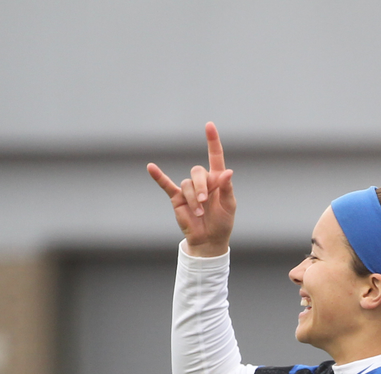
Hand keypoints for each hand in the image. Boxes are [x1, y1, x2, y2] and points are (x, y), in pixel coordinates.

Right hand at [147, 122, 235, 256]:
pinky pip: (166, 185)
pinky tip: (151, 167)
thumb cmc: (222, 222)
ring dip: (193, 198)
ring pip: (187, 184)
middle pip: (198, 172)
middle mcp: (202, 181)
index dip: (212, 141)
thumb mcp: (229, 205)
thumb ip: (227, 188)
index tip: (209, 126)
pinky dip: (159, 176)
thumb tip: (228, 172)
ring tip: (198, 212)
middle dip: (201, 187)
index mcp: (217, 179)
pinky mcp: (177, 198)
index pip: (215, 156)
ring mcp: (189, 190)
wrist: (209, 240)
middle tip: (204, 202)